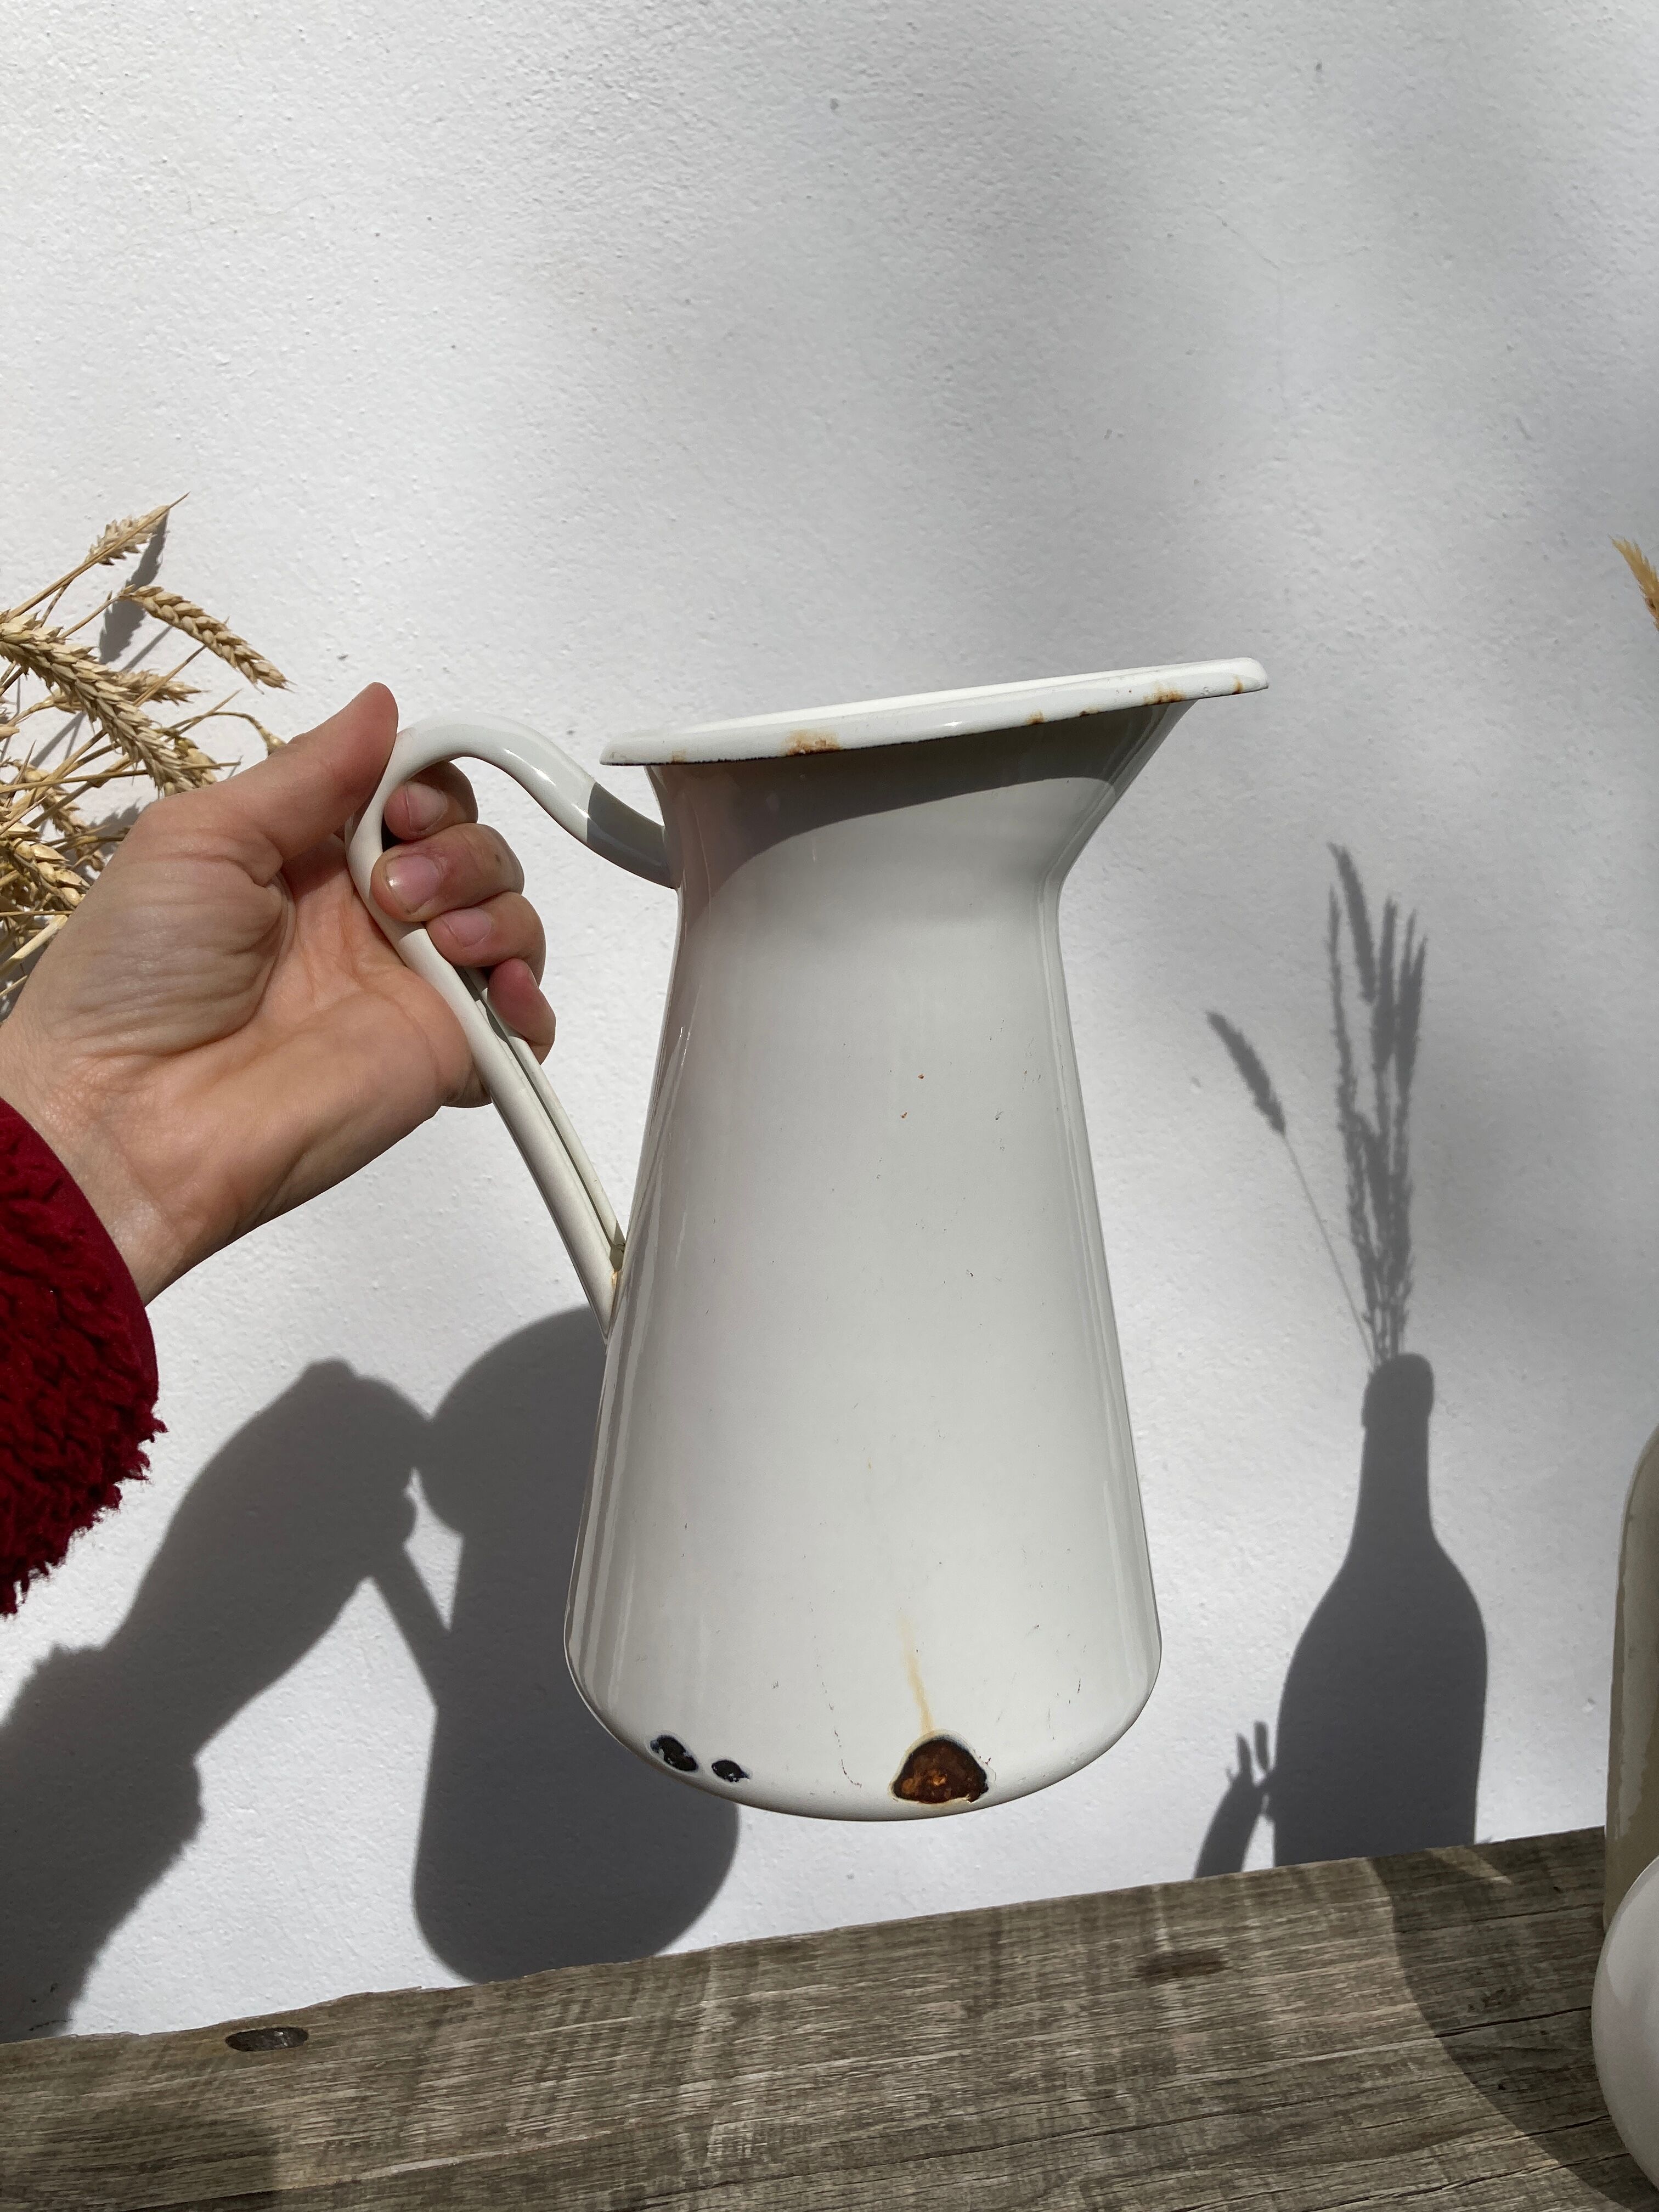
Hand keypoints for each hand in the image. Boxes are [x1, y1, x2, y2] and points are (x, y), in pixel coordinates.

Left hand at [0, 685, 551, 1299]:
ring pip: (511, 923)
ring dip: (495, 910)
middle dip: (460, 849)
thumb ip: (306, 771)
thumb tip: (381, 704)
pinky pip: (525, 1027)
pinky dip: (533, 1002)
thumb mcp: (201, 835)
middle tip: (392, 888)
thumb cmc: (134, 979)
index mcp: (311, 859)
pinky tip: (498, 989)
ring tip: (434, 939)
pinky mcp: (440, 1059)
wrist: (130, 1117)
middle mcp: (370, 920)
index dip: (432, 787)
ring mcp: (410, 990)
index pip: (417, 796)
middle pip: (478, 850)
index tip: (404, 805)